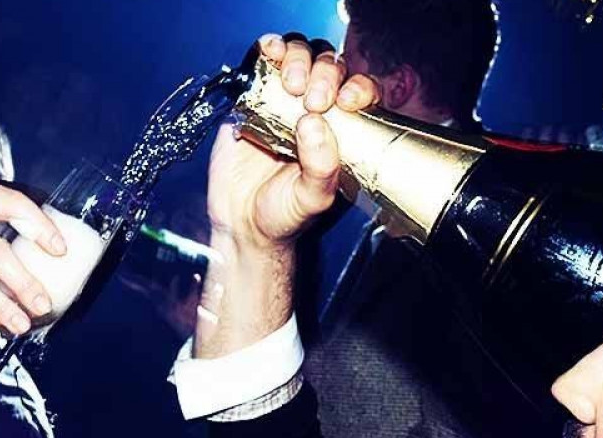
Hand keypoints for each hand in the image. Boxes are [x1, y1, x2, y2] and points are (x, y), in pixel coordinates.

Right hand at [196, 34, 378, 358]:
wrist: (241, 225)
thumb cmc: (285, 216)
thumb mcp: (314, 199)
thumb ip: (322, 165)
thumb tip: (314, 121)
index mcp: (343, 132)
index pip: (361, 93)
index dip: (358, 86)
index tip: (345, 101)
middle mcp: (318, 112)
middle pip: (331, 67)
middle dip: (326, 74)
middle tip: (312, 100)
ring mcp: (284, 102)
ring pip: (301, 56)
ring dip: (299, 59)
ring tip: (290, 84)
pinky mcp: (253, 98)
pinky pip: (264, 62)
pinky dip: (269, 48)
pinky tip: (269, 53)